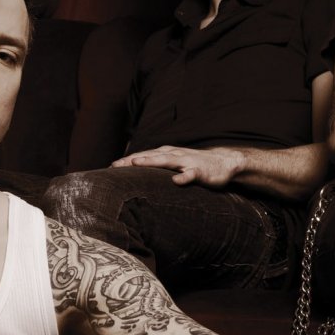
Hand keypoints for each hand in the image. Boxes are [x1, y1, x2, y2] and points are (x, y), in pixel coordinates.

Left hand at [112, 145, 241, 188]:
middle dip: (132, 160)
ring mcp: (188, 162)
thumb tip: (139, 176)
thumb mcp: (175, 164)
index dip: (127, 161)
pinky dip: (184, 177)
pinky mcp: (201, 172)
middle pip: (150, 156)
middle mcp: (175, 154)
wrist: (225, 163)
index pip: (144, 156)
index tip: (110, 167)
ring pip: (167, 160)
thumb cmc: (195, 165)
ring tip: (137, 163)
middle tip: (115, 166)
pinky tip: (177, 181)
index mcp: (167, 153)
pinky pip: (192, 174)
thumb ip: (159, 168)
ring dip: (152, 161)